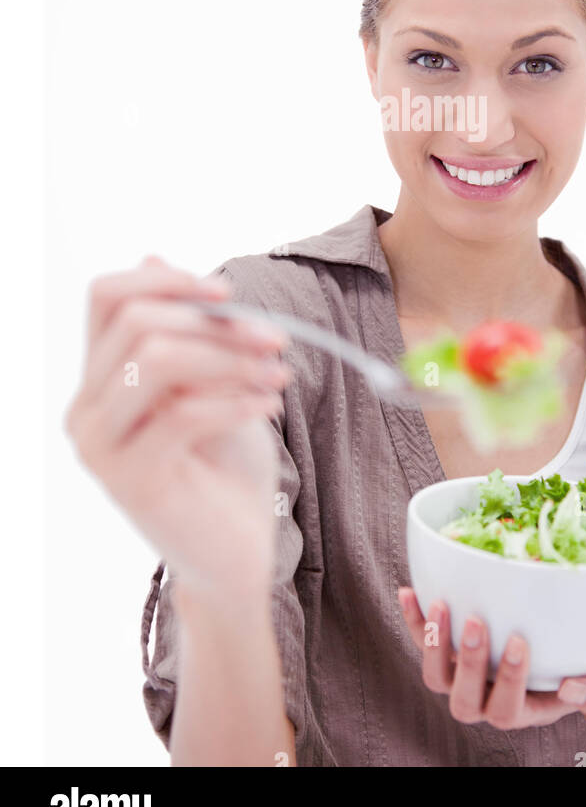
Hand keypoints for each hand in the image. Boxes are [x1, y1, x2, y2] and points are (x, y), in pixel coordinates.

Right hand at [64, 255, 290, 596]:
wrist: (236, 552)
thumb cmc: (225, 463)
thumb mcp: (212, 380)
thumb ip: (186, 328)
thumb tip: (154, 253)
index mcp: (101, 375)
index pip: (107, 296)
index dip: (167, 279)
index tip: (228, 293)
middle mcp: (86, 407)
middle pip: (138, 322)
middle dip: (217, 323)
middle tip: (276, 339)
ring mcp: (100, 446)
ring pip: (157, 359)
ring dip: (230, 358)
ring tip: (278, 376)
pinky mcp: (129, 480)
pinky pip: (182, 413)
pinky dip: (237, 401)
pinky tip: (270, 406)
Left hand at [397, 587, 585, 728]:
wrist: (584, 654)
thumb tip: (571, 690)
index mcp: (527, 710)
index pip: (507, 710)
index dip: (507, 680)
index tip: (520, 641)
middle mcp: (490, 698)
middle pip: (464, 701)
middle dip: (468, 662)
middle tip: (477, 620)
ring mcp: (468, 676)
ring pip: (436, 678)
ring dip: (433, 643)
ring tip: (439, 605)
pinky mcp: (453, 650)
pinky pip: (424, 641)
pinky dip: (413, 619)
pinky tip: (409, 591)